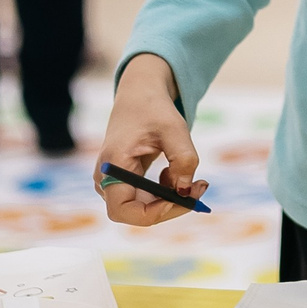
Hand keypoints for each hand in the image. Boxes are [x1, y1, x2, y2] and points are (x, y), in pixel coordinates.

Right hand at [96, 53, 207, 226]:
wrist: (140, 94)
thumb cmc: (153, 108)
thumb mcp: (175, 128)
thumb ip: (183, 160)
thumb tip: (186, 192)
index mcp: (112, 164)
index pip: (124, 210)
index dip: (154, 213)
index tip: (182, 200)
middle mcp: (107, 178)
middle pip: (136, 213)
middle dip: (170, 207)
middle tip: (200, 191)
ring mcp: (113, 182)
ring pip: (143, 208)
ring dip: (171, 200)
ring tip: (197, 181)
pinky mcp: (124, 181)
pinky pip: (146, 199)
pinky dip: (166, 193)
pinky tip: (176, 174)